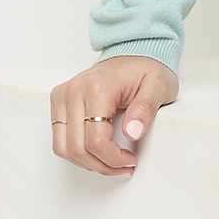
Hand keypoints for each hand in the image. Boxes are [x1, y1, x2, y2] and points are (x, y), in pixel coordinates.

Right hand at [49, 56, 178, 178]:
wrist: (135, 51)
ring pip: (64, 148)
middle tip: (123, 166)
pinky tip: (98, 152)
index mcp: (97, 87)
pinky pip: (60, 140)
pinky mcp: (59, 102)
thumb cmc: (146, 68)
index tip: (130, 161)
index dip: (113, 159)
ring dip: (87, 163)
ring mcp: (63, 96)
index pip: (96, 140)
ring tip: (111, 161)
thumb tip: (133, 132)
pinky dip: (77, 152)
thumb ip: (146, 109)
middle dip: (102, 165)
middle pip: (77, 148)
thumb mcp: (159, 86)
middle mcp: (74, 90)